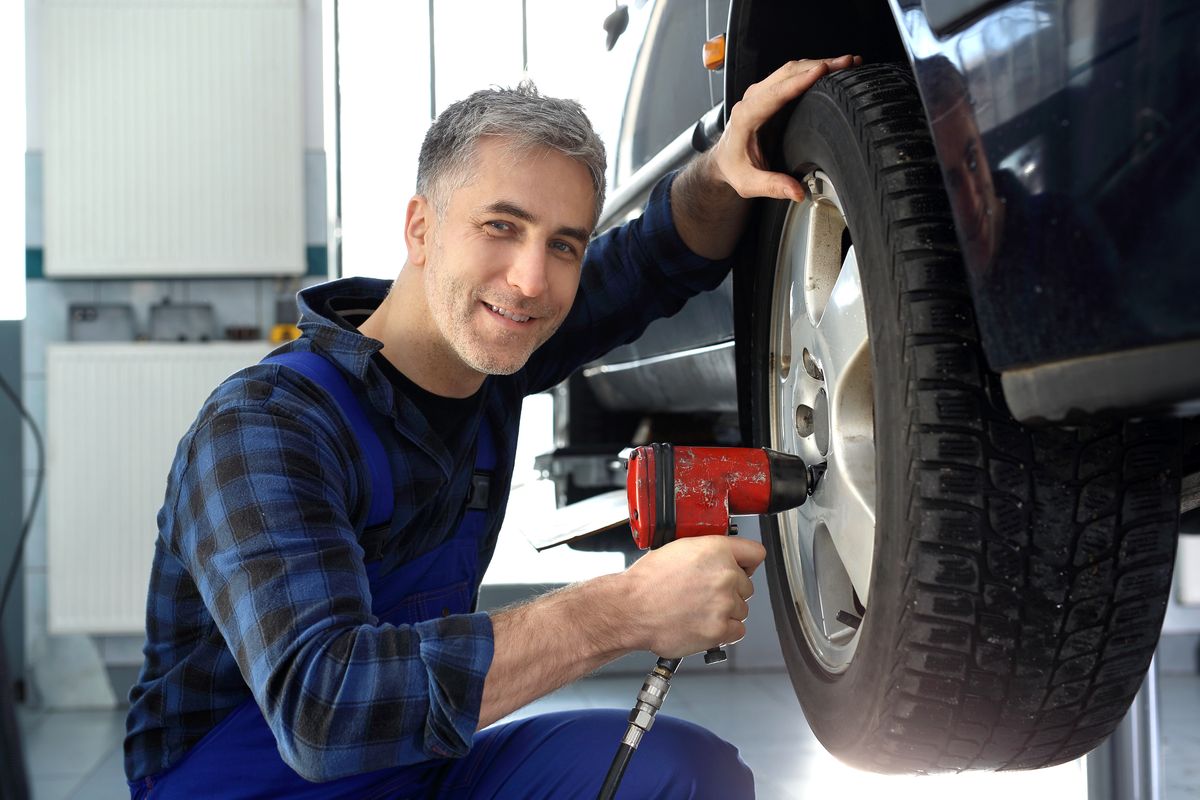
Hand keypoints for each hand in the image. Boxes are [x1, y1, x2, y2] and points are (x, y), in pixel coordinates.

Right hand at [622, 536, 766, 658]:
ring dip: (725, 611)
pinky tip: (703, 623)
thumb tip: (721, 559)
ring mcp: (724, 603)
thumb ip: (707, 552)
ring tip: (697, 610)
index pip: (756, 553)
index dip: (747, 562)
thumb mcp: (677, 550)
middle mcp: (725, 575)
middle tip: (704, 594)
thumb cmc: (646, 582)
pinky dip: (724, 631)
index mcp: (716, 550)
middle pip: (747, 586)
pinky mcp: (719, 629)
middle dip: (730, 591)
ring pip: (741, 609)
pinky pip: (737, 630)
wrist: (630, 609)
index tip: (743, 568)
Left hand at [711, 55, 862, 201]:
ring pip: (793, 69)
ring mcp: (762, 92)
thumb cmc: (735, 168)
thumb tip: (798, 192)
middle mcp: (753, 98)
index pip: (776, 93)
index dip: (799, 81)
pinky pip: (794, 74)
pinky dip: (814, 69)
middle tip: (848, 63)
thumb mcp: (749, 183)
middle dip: (819, 65)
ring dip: (820, 64)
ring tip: (848, 63)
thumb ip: (772, 186)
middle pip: (788, 73)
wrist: (724, 159)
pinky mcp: (772, 91)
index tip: (821, 71)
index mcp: (746, 116)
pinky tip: (834, 70)